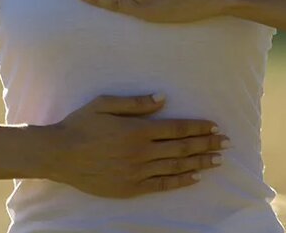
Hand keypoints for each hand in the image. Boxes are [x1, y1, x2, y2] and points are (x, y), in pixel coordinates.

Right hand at [44, 93, 229, 197]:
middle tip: (226, 143)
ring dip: (199, 162)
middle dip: (207, 144)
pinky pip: (162, 185)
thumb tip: (162, 98)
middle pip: (182, 148)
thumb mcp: (104, 104)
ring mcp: (137, 172)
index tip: (215, 126)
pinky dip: (180, 181)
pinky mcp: (131, 188)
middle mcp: (142, 152)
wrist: (59, 155)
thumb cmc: (80, 125)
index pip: (176, 128)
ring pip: (176, 167)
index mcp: (137, 130)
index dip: (198, 128)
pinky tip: (194, 178)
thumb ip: (134, 102)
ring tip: (217, 160)